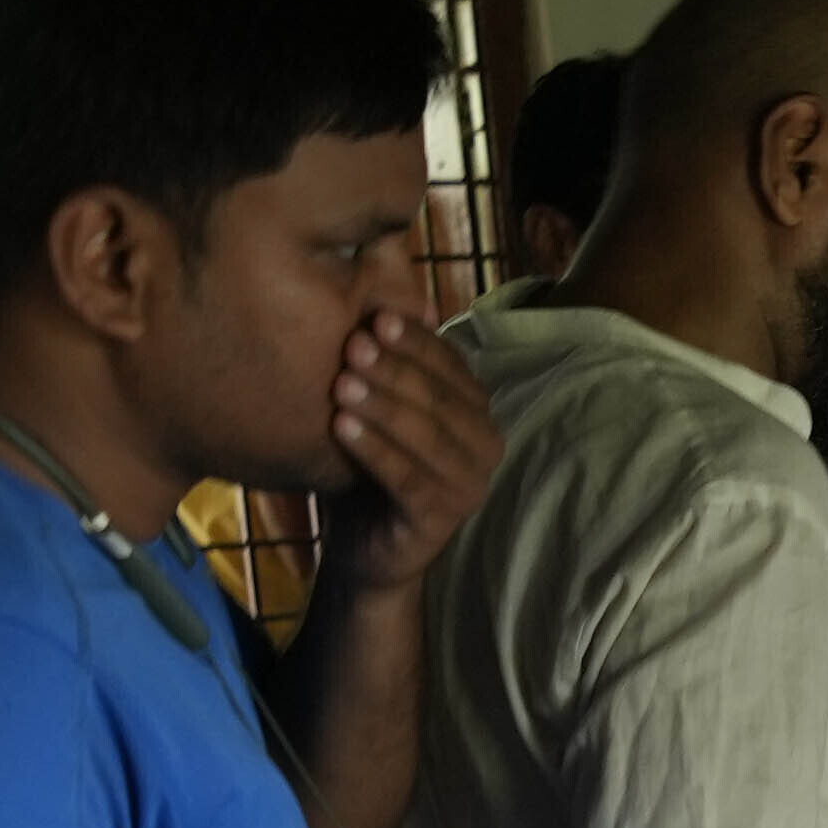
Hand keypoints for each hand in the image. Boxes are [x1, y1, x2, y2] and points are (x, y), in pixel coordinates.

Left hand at [320, 308, 501, 595]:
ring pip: (427, 437)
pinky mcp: (443, 521)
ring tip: (341, 385)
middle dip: (396, 370)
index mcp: (476, 409)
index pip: (451, 365)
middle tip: (352, 346)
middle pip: (441, 398)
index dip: (415, 341)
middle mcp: (486, 445)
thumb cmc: (367, 464)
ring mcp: (470, 486)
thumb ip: (388, 358)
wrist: (364, 546)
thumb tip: (378, 281)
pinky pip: (407, 479)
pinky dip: (374, 451)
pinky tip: (340, 428)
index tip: (374, 316)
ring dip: (384, 408)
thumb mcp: (379, 404)